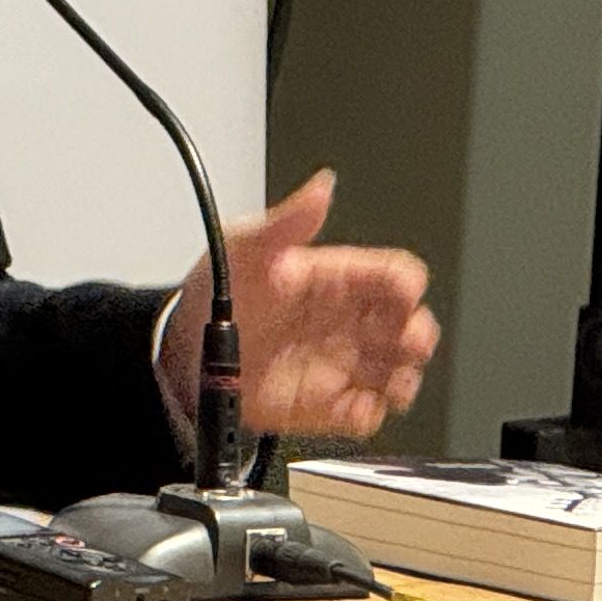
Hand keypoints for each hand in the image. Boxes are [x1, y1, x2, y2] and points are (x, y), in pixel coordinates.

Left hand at [161, 170, 436, 442]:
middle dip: (418, 333)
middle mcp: (346, 322)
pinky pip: (365, 414)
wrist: (183, 352)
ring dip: (404, 376)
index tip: (403, 295)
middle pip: (408, 325)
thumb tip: (322, 186)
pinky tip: (360, 405)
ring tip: (393, 381)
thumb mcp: (245, 246)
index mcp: (337, 278)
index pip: (392, 276)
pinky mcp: (326, 403)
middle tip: (408, 341)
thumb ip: (288, 222)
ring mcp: (340, 363)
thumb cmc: (217, 293)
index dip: (406, 285)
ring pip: (398, 371)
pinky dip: (372, 413)